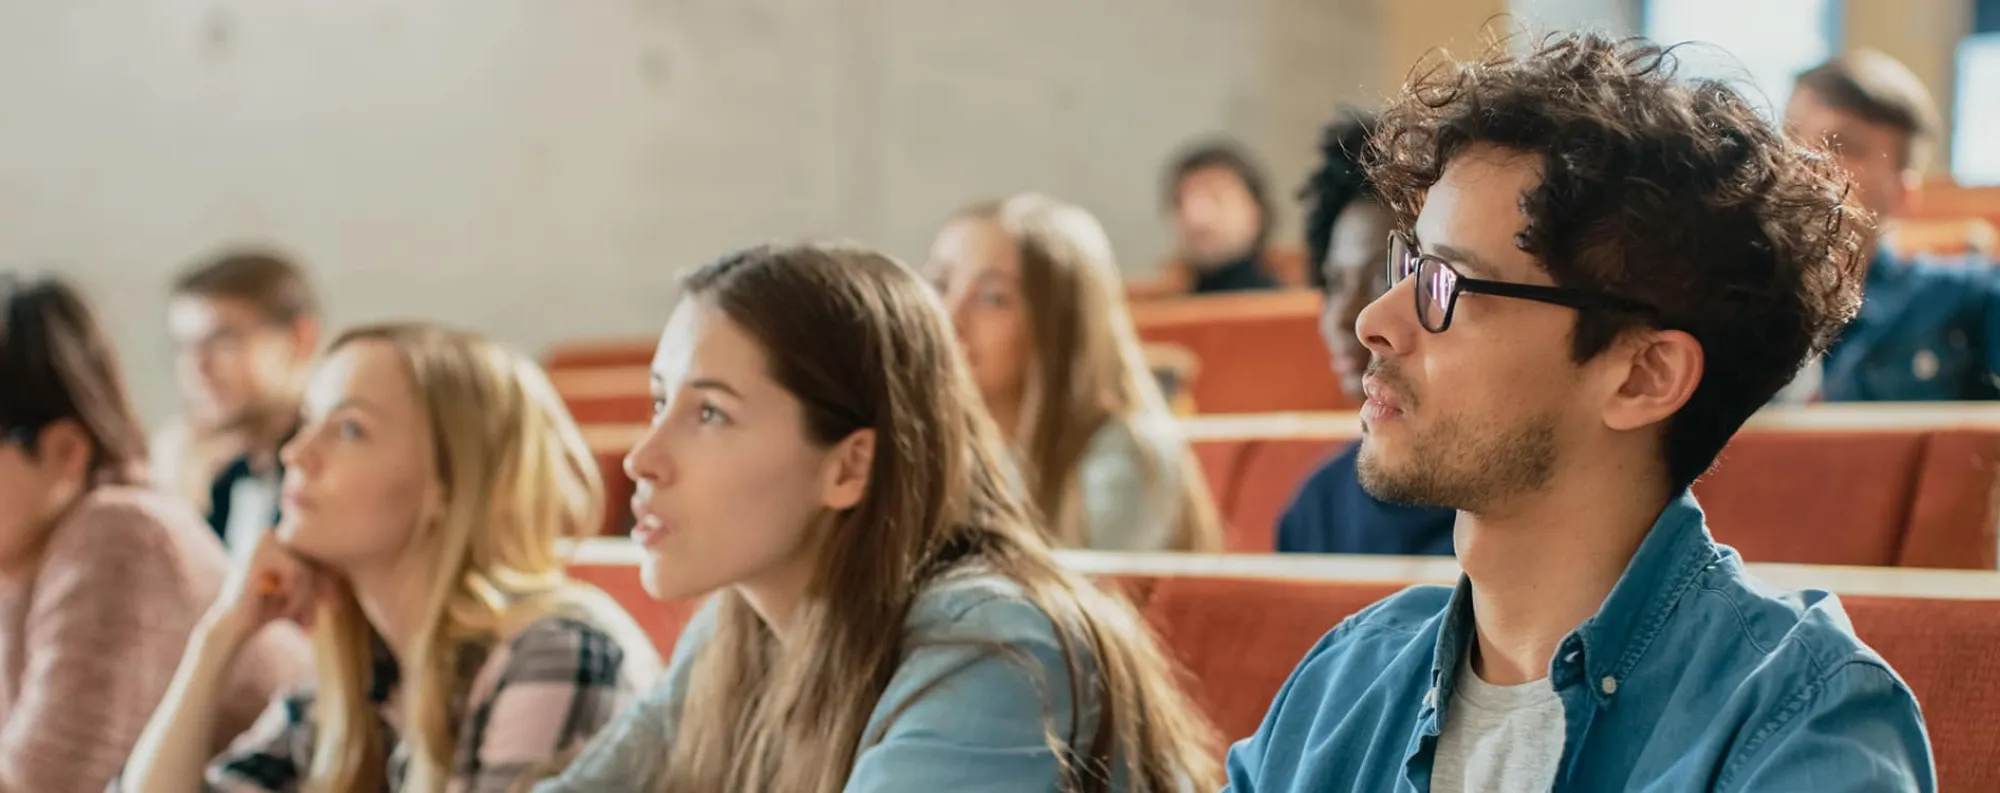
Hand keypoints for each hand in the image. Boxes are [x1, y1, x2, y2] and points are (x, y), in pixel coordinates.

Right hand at [204, 532, 330, 646]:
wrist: (236, 625)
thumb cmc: (273, 607)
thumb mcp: (305, 590)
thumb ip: (324, 576)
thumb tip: (359, 561)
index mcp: (283, 536)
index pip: (321, 552)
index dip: (331, 578)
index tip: (335, 603)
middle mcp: (274, 532)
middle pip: (317, 558)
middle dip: (323, 589)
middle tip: (326, 612)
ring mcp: (266, 540)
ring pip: (309, 568)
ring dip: (309, 598)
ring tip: (305, 619)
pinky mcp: (261, 555)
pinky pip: (298, 573)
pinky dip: (299, 597)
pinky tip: (289, 612)